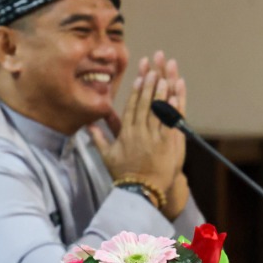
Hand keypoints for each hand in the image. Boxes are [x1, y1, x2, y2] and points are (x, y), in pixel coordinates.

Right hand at [88, 68, 184, 202]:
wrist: (139, 191)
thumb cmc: (123, 173)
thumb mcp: (107, 156)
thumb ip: (98, 138)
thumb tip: (88, 125)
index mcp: (126, 134)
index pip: (131, 108)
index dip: (136, 92)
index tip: (139, 78)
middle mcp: (139, 133)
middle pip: (144, 105)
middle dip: (149, 87)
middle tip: (153, 71)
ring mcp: (153, 138)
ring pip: (157, 112)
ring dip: (161, 94)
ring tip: (165, 79)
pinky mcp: (166, 145)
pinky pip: (169, 124)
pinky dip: (172, 111)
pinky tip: (174, 99)